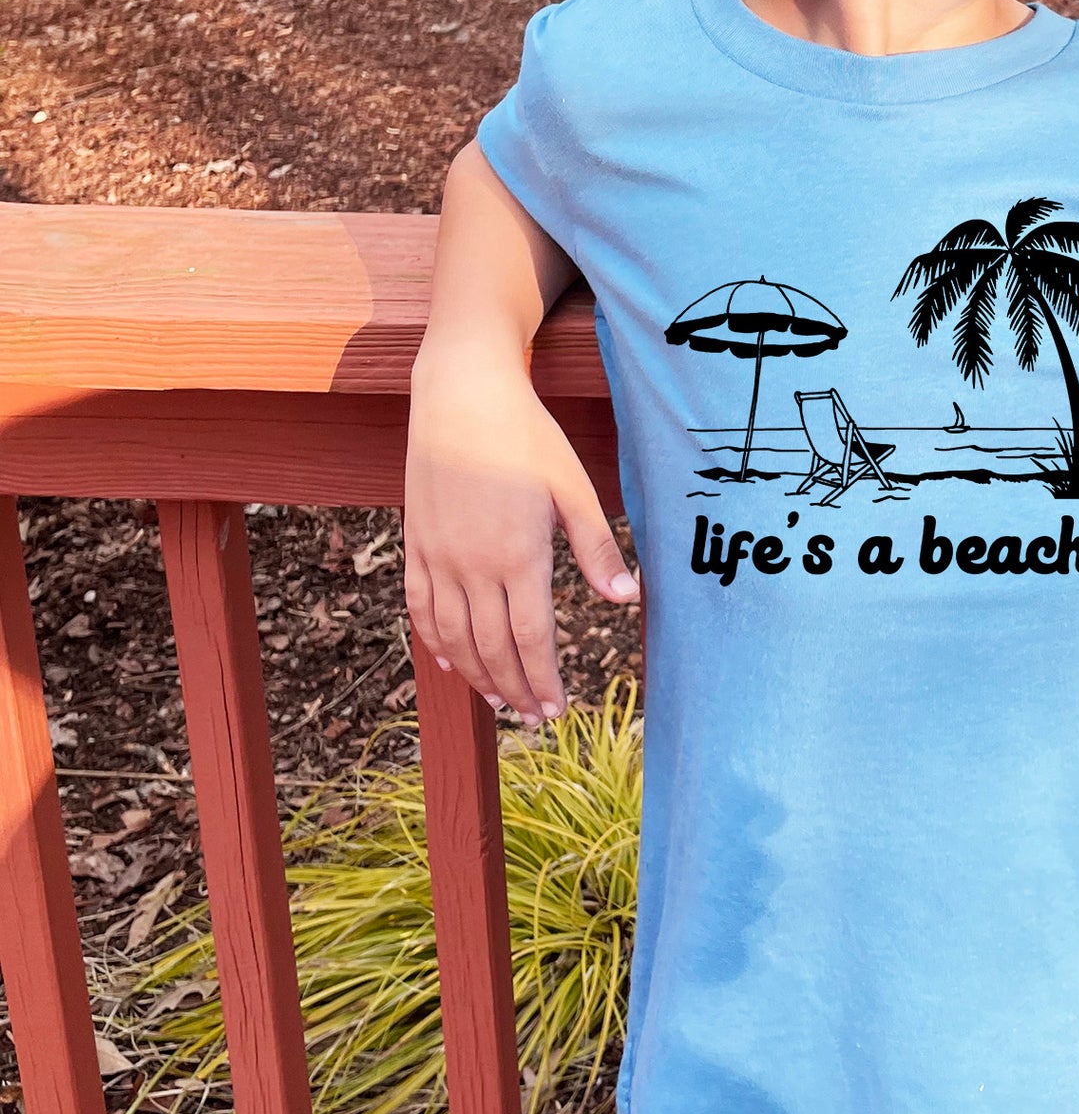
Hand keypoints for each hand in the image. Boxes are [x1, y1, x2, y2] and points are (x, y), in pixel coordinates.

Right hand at [404, 345, 636, 724]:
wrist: (461, 396)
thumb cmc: (527, 436)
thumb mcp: (573, 487)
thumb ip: (598, 546)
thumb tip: (627, 598)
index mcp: (518, 555)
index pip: (530, 638)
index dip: (543, 679)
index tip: (556, 709)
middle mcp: (472, 565)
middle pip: (491, 647)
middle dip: (515, 688)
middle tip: (534, 718)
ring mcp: (438, 556)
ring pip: (452, 636)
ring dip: (476, 674)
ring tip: (499, 700)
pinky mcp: (415, 543)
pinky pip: (419, 607)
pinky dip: (433, 640)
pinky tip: (448, 660)